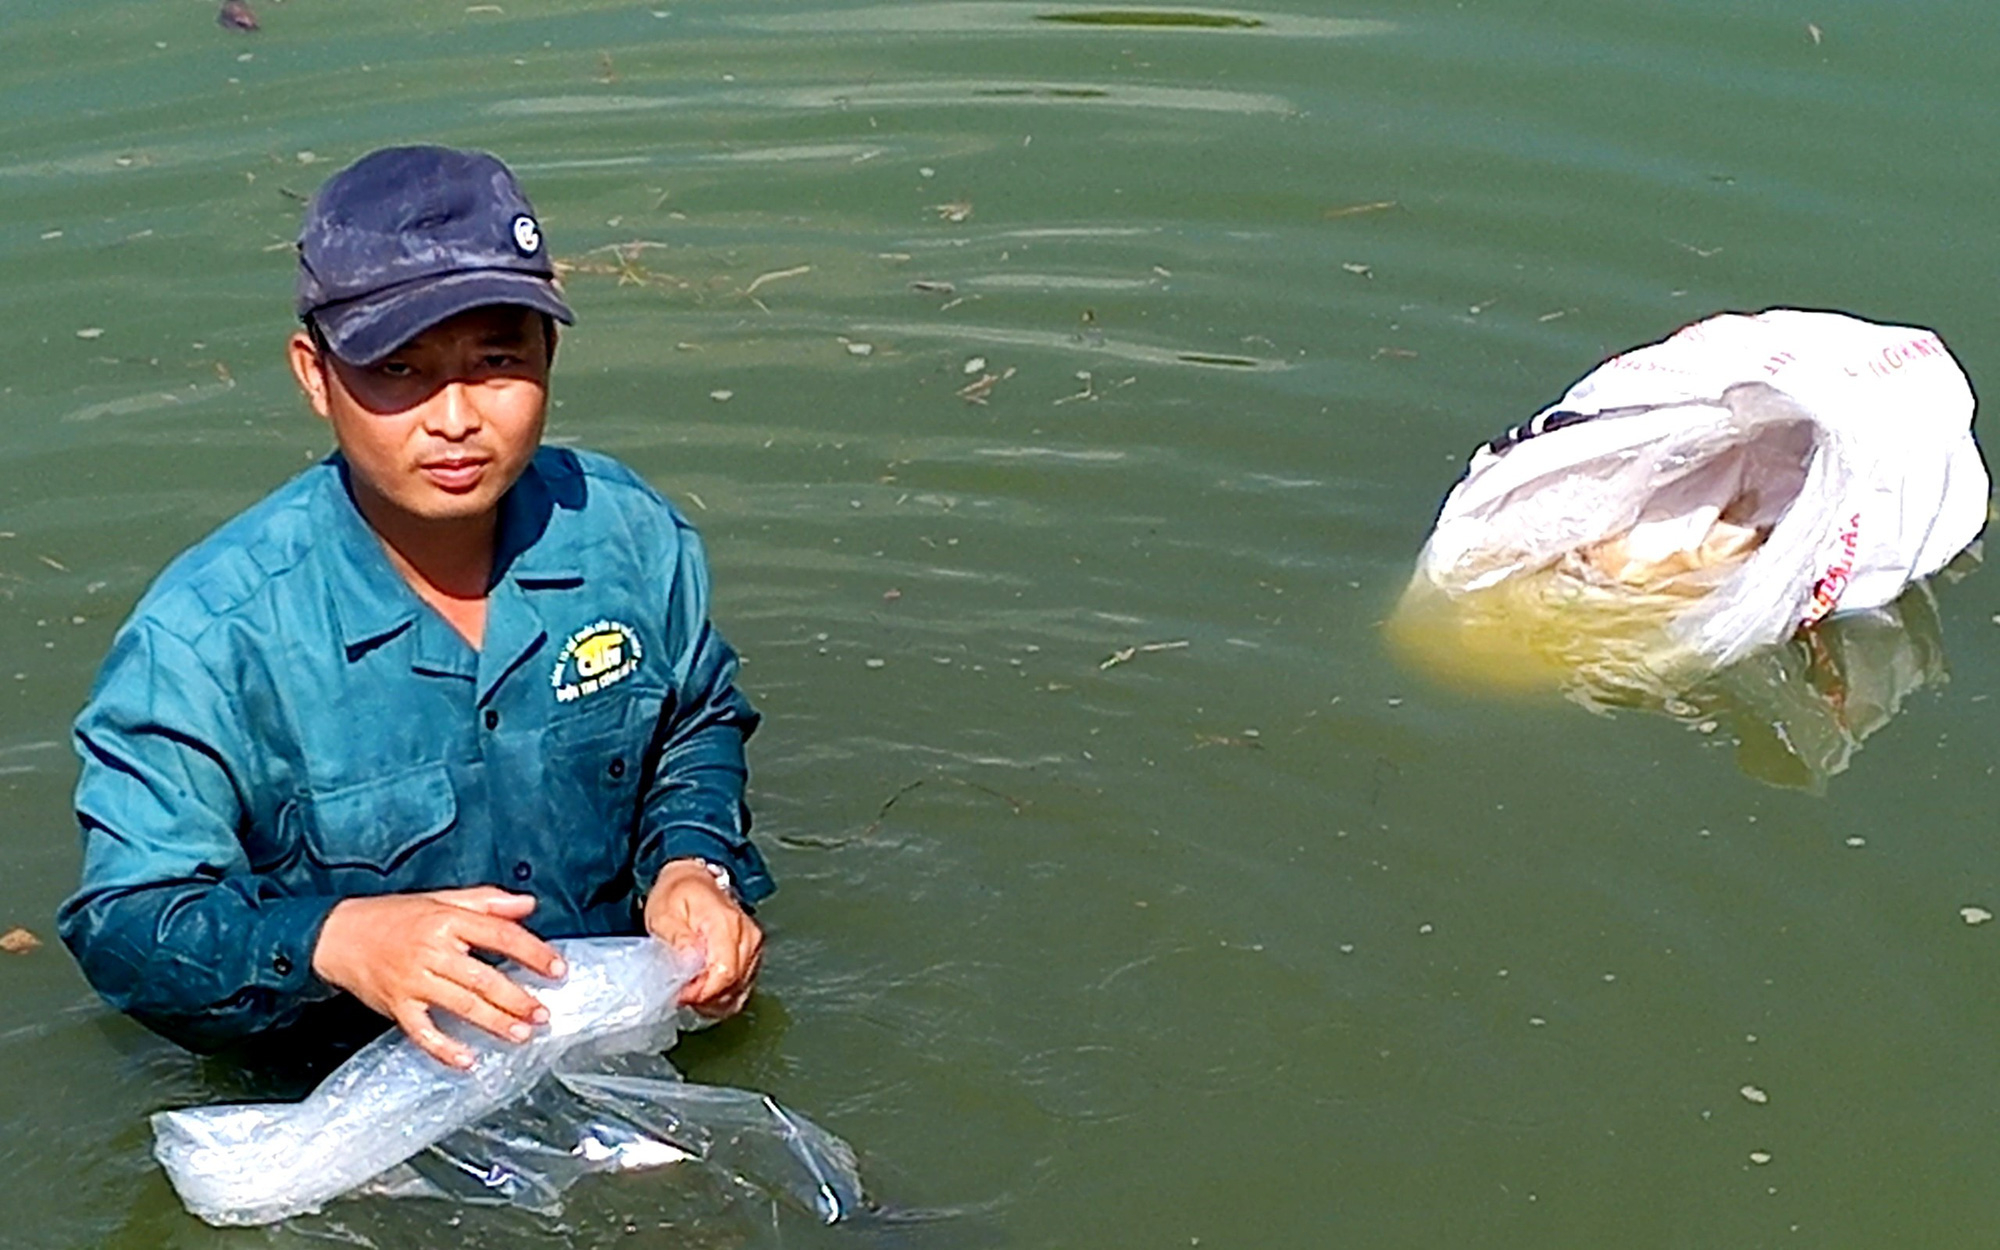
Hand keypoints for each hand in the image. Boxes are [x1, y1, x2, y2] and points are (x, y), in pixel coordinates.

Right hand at [310, 887, 566, 1068]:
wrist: (336, 935)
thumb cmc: (393, 916)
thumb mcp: (440, 899)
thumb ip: (487, 902)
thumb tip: (528, 905)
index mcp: (446, 921)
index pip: (500, 936)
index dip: (533, 953)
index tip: (558, 968)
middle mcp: (431, 952)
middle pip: (483, 978)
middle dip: (517, 999)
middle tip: (543, 1014)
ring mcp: (412, 981)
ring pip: (460, 1006)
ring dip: (494, 1022)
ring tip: (522, 1035)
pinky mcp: (396, 1006)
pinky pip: (422, 1032)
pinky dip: (444, 1048)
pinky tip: (467, 1060)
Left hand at [643, 859, 762, 1016]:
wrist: (693, 881)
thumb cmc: (678, 895)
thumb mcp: (664, 913)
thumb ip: (678, 939)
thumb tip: (689, 965)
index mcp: (726, 923)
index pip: (724, 973)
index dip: (702, 992)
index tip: (680, 994)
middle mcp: (748, 935)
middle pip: (734, 984)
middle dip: (705, 997)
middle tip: (680, 994)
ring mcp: (754, 946)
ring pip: (739, 990)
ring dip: (713, 999)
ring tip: (690, 991)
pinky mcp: (753, 955)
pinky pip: (742, 987)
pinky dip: (723, 996)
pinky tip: (704, 991)